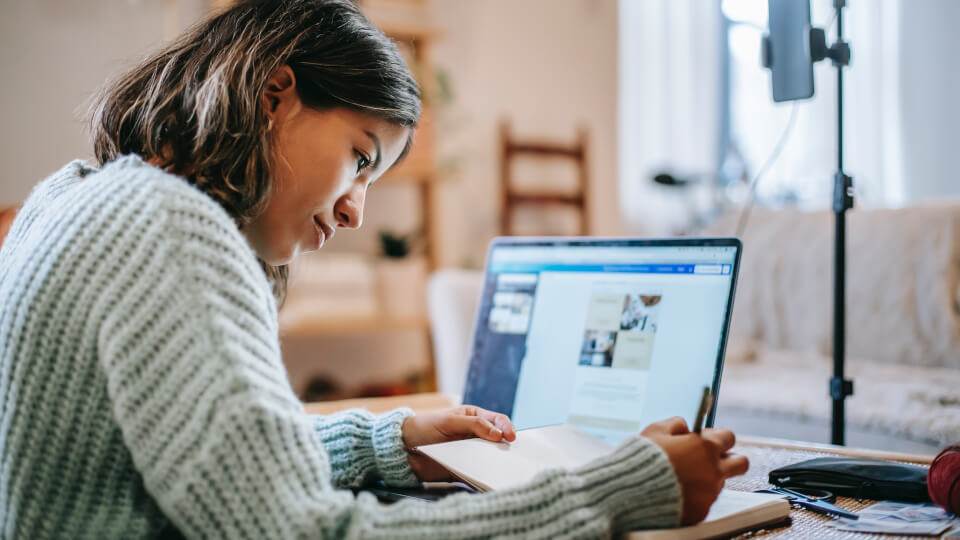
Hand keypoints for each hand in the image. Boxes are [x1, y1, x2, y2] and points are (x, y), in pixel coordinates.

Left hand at [401, 405, 516, 480]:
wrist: (403, 449)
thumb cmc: (425, 427)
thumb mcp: (449, 421)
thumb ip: (474, 425)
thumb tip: (499, 434)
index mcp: (474, 417)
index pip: (497, 420)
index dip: (506, 427)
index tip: (511, 437)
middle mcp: (475, 434)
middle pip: (498, 440)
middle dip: (506, 446)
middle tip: (512, 453)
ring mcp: (471, 452)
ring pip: (491, 458)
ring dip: (497, 462)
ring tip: (504, 467)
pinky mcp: (464, 469)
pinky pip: (479, 472)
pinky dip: (485, 475)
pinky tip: (490, 478)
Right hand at [641, 417, 748, 525]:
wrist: (631, 492)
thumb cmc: (642, 459)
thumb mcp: (655, 431)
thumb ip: (675, 424)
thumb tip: (684, 426)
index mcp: (704, 447)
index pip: (729, 437)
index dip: (717, 436)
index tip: (706, 438)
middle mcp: (713, 470)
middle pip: (741, 463)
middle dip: (730, 459)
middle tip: (712, 459)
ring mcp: (709, 493)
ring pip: (720, 483)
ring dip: (708, 478)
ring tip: (684, 477)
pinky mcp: (702, 511)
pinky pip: (705, 500)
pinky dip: (695, 495)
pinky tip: (677, 491)